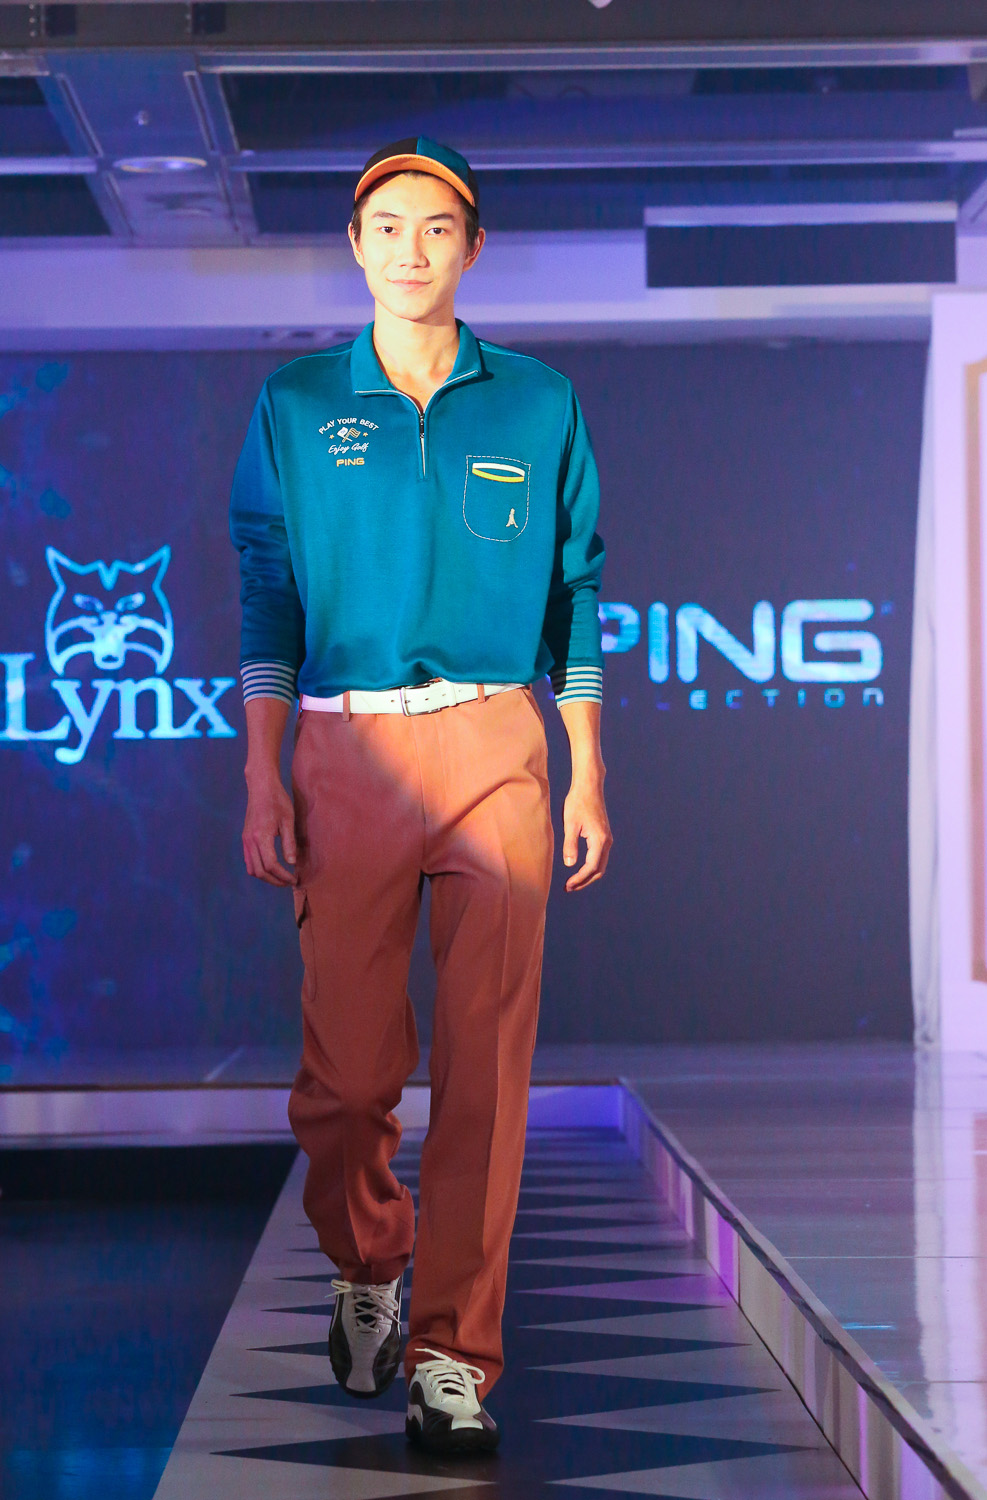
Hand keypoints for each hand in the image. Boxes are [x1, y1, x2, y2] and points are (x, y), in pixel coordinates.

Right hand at [242, 773, 297, 885]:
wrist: (261, 786)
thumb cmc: (277, 800)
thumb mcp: (288, 820)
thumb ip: (289, 843)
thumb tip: (292, 863)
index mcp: (261, 837)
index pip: (270, 865)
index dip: (283, 876)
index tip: (294, 879)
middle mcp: (250, 841)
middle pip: (259, 871)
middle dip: (275, 880)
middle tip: (289, 882)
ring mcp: (245, 840)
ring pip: (252, 868)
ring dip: (266, 876)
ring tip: (281, 877)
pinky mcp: (245, 838)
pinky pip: (248, 860)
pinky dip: (259, 868)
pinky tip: (271, 868)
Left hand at [562, 777, 612, 891]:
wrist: (589, 786)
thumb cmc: (577, 802)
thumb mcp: (570, 824)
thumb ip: (570, 845)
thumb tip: (570, 865)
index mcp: (599, 840)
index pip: (591, 867)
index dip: (580, 879)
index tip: (568, 886)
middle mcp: (607, 841)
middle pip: (599, 870)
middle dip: (584, 881)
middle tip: (569, 888)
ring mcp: (607, 838)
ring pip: (600, 864)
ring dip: (588, 875)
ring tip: (573, 881)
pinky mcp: (603, 835)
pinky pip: (599, 856)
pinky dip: (590, 866)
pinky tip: (579, 868)